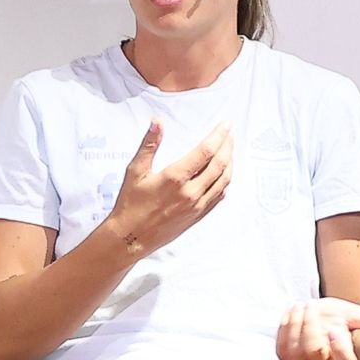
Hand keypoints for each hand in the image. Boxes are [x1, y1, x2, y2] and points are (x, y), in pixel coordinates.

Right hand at [103, 120, 231, 256]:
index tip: (225, 125)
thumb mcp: (135, 171)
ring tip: (230, 151)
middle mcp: (190, 192)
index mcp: (175, 178)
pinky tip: (224, 175)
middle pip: (219, 164)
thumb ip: (149, 145)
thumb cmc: (130, 204)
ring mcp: (196, 206)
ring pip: (223, 181)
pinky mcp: (197, 216)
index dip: (218, 136)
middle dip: (228, 146)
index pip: (206, 151)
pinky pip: (218, 196)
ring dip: (230, 163)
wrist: (131, 237)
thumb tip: (157, 121)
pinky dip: (225, 182)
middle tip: (230, 134)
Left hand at [275, 298, 359, 359]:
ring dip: (296, 324)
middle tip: (312, 306)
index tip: (335, 330)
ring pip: (296, 351)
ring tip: (301, 306)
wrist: (316, 314)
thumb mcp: (351, 313)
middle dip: (311, 327)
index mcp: (342, 356)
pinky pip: (282, 347)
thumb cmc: (334, 317)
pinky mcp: (287, 356)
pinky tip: (292, 313)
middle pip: (315, 353)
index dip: (340, 349)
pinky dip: (285, 327)